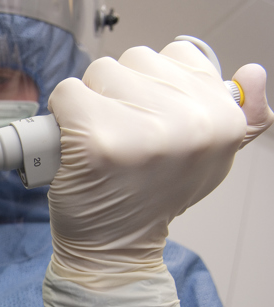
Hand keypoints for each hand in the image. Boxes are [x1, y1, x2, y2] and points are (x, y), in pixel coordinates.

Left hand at [38, 41, 272, 306]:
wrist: (114, 246)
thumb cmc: (153, 195)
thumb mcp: (212, 157)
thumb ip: (239, 114)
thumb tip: (251, 72)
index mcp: (224, 119)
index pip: (179, 56)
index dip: (153, 84)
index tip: (148, 119)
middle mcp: (189, 122)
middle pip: (133, 60)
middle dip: (119, 92)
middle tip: (121, 135)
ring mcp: (141, 131)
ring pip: (99, 72)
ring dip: (89, 102)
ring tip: (100, 140)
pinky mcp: (95, 141)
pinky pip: (66, 94)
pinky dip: (60, 115)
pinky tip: (74, 144)